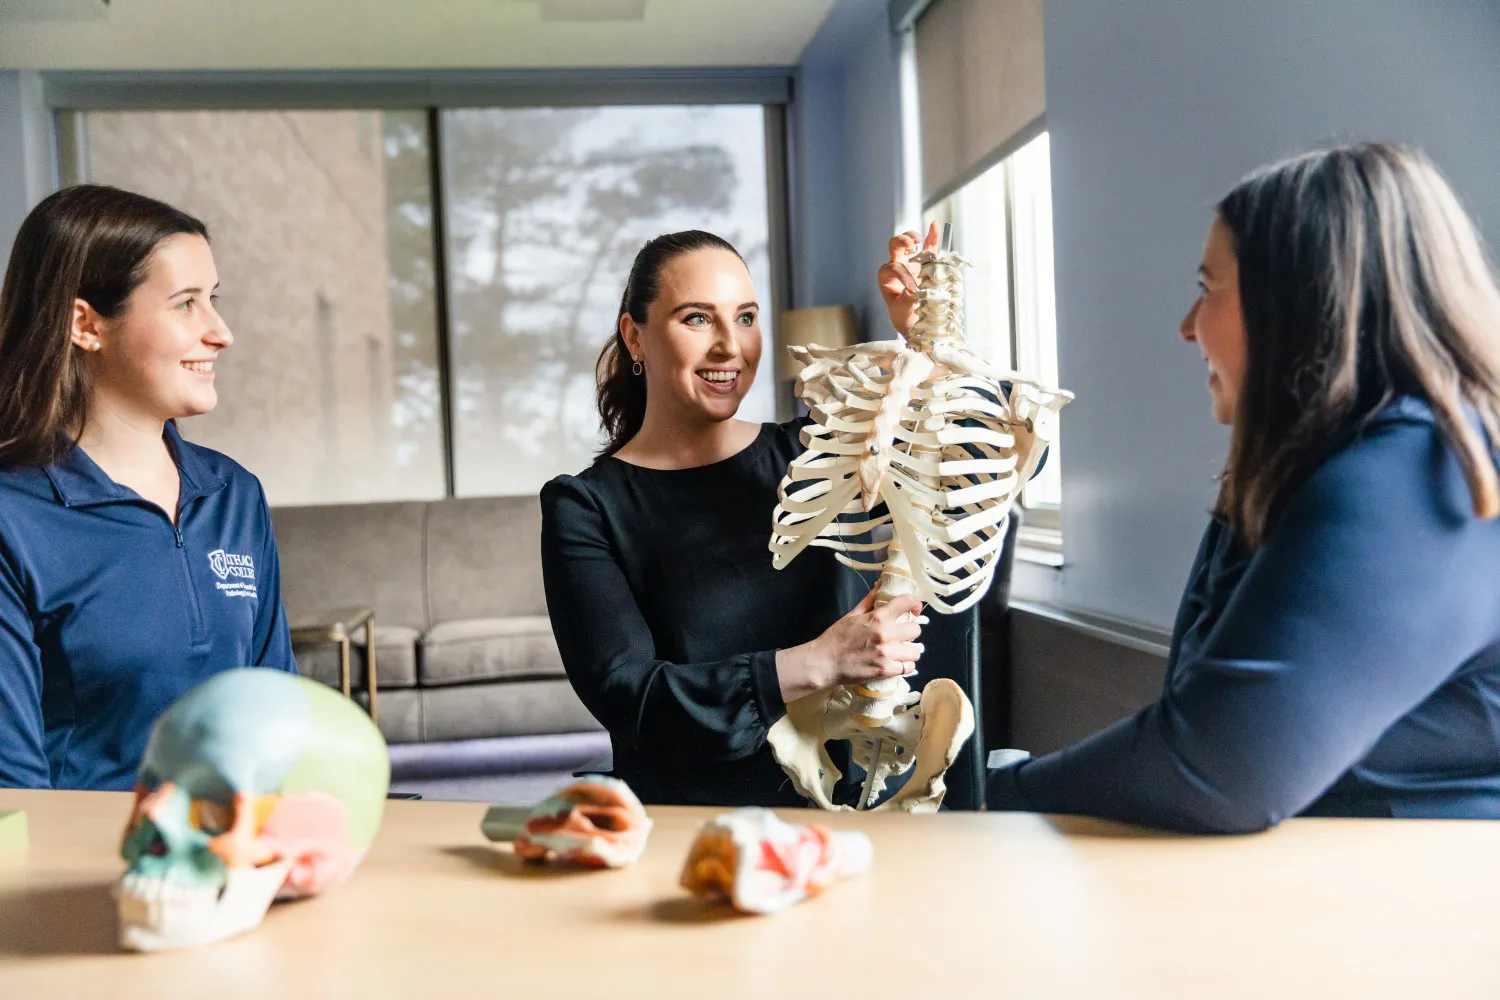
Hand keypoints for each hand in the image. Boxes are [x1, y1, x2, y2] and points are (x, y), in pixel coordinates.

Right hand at [775, 584, 923, 702]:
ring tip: (899, 652)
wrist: (824, 663)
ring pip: (915, 651)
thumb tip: (881, 584)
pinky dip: (904, 666)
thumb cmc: (836, 638)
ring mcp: (887, 654)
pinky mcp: (885, 671)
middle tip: (901, 636)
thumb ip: (870, 600)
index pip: (906, 602)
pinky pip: (908, 668)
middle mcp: (886, 634)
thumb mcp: (852, 615)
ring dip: (908, 651)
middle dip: (910, 632)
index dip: (915, 603)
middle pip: (916, 630)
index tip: (914, 610)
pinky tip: (896, 664)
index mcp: (878, 617)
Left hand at [877, 221, 939, 338]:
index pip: (893, 269)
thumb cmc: (905, 318)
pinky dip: (932, 236)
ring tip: (917, 241)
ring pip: (909, 243)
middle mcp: (898, 266)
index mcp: (887, 278)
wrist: (918, 323)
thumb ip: (906, 301)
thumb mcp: (902, 313)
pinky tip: (934, 225)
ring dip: (912, 237)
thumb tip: (914, 290)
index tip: (914, 290)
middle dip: (900, 243)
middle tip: (910, 246)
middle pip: (894, 247)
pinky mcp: (927, 264)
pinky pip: (929, 248)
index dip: (903, 276)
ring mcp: (912, 263)